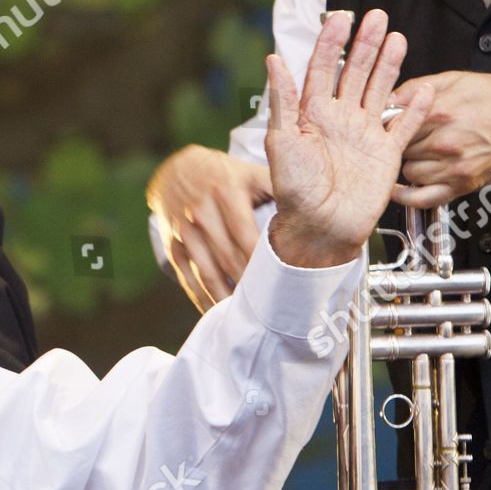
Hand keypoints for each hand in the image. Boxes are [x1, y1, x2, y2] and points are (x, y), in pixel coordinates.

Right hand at [147, 145, 272, 311]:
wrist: (175, 170)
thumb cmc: (224, 175)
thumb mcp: (250, 173)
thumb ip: (279, 188)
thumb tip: (317, 211)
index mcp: (226, 192)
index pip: (247, 234)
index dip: (263, 262)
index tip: (283, 285)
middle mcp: (201, 212)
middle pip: (228, 258)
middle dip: (249, 286)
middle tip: (273, 309)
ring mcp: (185, 231)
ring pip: (207, 273)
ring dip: (226, 298)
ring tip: (248, 318)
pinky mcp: (174, 246)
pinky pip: (188, 278)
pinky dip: (202, 298)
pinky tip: (218, 312)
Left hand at [265, 9, 432, 266]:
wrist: (319, 226)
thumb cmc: (293, 190)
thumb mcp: (281, 141)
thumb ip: (282, 100)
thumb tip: (273, 61)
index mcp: (311, 115)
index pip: (321, 69)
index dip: (330, 44)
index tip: (340, 18)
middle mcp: (338, 120)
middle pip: (354, 73)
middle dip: (364, 44)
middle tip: (377, 16)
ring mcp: (363, 134)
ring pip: (379, 90)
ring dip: (388, 65)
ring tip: (397, 37)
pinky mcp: (385, 153)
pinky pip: (404, 126)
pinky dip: (416, 108)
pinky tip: (425, 89)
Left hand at [393, 70, 490, 207]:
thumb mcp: (455, 80)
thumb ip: (415, 88)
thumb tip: (387, 98)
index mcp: (438, 113)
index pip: (392, 127)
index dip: (389, 127)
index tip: (390, 127)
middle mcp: (444, 142)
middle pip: (400, 150)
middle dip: (401, 145)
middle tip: (410, 140)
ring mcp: (453, 166)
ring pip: (408, 172)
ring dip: (410, 164)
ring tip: (421, 155)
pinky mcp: (462, 184)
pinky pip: (423, 198)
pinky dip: (408, 196)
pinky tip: (400, 189)